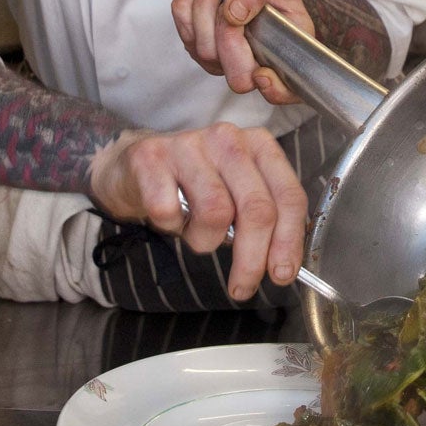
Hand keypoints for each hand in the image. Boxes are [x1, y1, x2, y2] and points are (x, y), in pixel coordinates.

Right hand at [87, 124, 307, 298]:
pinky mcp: (151, 158)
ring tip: (197, 235)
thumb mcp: (237, 193)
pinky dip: (170, 227)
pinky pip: (168, 211)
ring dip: (205, 240)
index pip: (288, 196)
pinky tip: (170, 218)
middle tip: (242, 286)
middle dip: (252, 259)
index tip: (282, 273)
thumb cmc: (194, 185)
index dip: (289, 241)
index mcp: (258, 145)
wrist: (137, 166)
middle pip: (256, 209)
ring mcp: (188, 145)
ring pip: (215, 212)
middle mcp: (227, 139)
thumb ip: (264, 217)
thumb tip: (283, 263)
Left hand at [169, 0, 311, 106]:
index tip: (262, 73)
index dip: (276, 90)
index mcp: (287, 41)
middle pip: (239, 76)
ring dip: (203, 13)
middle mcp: (258, 57)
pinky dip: (185, 10)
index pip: (289, 88)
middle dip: (226, 35)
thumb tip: (237, 12)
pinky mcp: (202, 47)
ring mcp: (227, 56)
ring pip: (208, 55)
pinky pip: (186, 38)